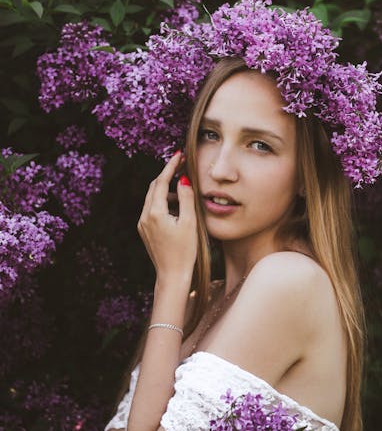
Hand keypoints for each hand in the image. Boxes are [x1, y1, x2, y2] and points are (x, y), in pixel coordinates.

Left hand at [137, 151, 196, 280]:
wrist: (172, 275)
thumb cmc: (185, 251)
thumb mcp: (190, 222)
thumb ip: (186, 198)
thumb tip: (183, 180)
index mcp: (155, 213)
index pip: (161, 182)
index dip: (170, 166)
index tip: (179, 155)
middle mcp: (145, 217)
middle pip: (154, 188)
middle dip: (167, 176)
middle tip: (181, 166)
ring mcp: (143, 224)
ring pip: (153, 199)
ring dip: (167, 191)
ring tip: (184, 193)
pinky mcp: (145, 231)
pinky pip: (153, 210)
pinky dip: (164, 203)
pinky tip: (177, 209)